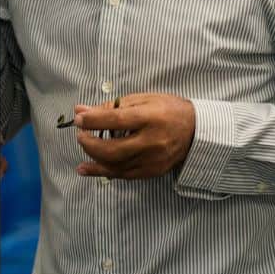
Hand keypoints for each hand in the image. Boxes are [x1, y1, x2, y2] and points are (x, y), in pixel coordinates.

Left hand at [72, 93, 195, 179]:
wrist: (195, 130)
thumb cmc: (168, 109)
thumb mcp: (142, 99)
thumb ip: (112, 106)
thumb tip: (82, 110)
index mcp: (150, 118)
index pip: (115, 120)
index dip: (92, 120)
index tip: (79, 118)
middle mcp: (152, 142)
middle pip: (112, 150)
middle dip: (89, 143)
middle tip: (81, 134)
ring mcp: (152, 160)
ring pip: (114, 166)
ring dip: (93, 158)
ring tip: (84, 147)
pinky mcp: (151, 172)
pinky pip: (122, 175)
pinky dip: (102, 171)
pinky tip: (87, 168)